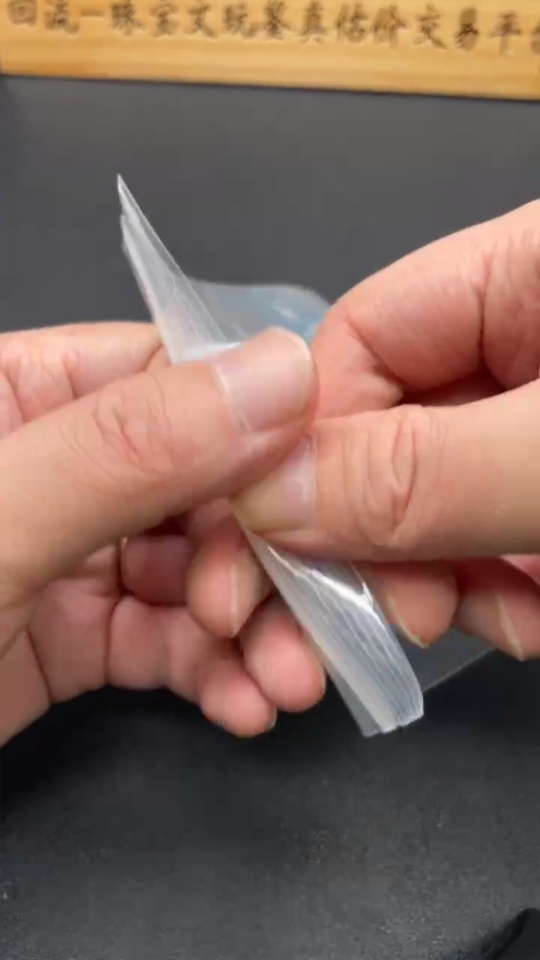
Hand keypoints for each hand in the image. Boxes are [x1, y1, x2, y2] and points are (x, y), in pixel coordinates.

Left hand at [0, 323, 324, 744]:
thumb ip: (122, 453)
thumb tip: (280, 370)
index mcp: (14, 392)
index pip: (171, 378)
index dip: (257, 435)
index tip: (317, 504)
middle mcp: (50, 462)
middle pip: (200, 482)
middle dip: (261, 558)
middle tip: (304, 627)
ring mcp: (62, 551)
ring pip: (194, 570)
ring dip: (251, 629)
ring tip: (289, 684)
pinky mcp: (69, 635)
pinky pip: (163, 639)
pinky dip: (211, 671)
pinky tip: (244, 706)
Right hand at [201, 201, 539, 662]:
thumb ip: (423, 473)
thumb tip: (266, 502)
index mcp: (523, 272)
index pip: (360, 341)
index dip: (309, 449)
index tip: (283, 550)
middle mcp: (517, 337)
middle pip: (386, 433)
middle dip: (368, 540)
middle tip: (351, 631)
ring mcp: (532, 420)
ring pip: (433, 499)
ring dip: (438, 581)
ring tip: (489, 626)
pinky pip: (490, 535)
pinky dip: (498, 591)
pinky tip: (529, 621)